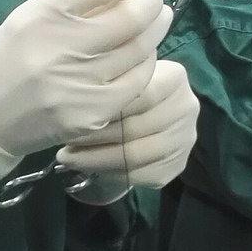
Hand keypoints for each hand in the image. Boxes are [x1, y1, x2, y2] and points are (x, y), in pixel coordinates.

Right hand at [0, 0, 170, 155]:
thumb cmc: (10, 58)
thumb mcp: (31, 15)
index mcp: (41, 16)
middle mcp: (60, 49)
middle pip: (131, 18)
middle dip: (150, 2)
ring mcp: (78, 86)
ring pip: (140, 49)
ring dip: (155, 30)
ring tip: (156, 20)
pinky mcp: (92, 115)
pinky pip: (137, 82)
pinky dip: (146, 63)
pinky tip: (142, 55)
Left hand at [58, 60, 199, 201]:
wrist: (159, 110)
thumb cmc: (132, 89)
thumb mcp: (125, 75)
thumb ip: (112, 83)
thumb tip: (76, 100)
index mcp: (176, 78)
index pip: (140, 96)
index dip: (107, 109)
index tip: (75, 117)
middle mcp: (187, 108)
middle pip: (136, 129)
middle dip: (95, 138)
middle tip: (64, 143)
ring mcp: (185, 139)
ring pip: (136, 156)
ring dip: (97, 160)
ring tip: (69, 158)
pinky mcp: (178, 164)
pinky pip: (141, 175)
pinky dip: (111, 174)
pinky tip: (91, 167)